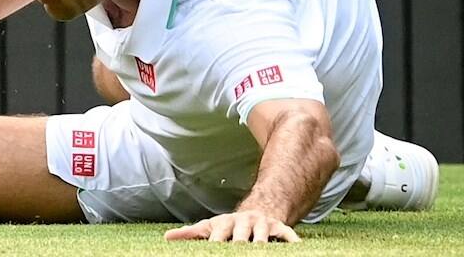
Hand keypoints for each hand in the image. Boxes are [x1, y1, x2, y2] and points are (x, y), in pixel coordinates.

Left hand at [164, 210, 299, 242]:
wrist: (256, 211)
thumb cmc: (227, 227)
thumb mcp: (209, 228)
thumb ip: (190, 234)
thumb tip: (167, 238)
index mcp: (225, 223)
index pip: (219, 236)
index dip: (216, 245)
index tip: (212, 252)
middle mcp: (243, 222)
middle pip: (241, 237)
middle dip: (239, 245)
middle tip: (237, 252)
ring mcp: (261, 224)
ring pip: (262, 236)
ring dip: (261, 244)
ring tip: (258, 251)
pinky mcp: (278, 226)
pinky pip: (287, 233)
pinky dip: (291, 239)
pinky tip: (296, 247)